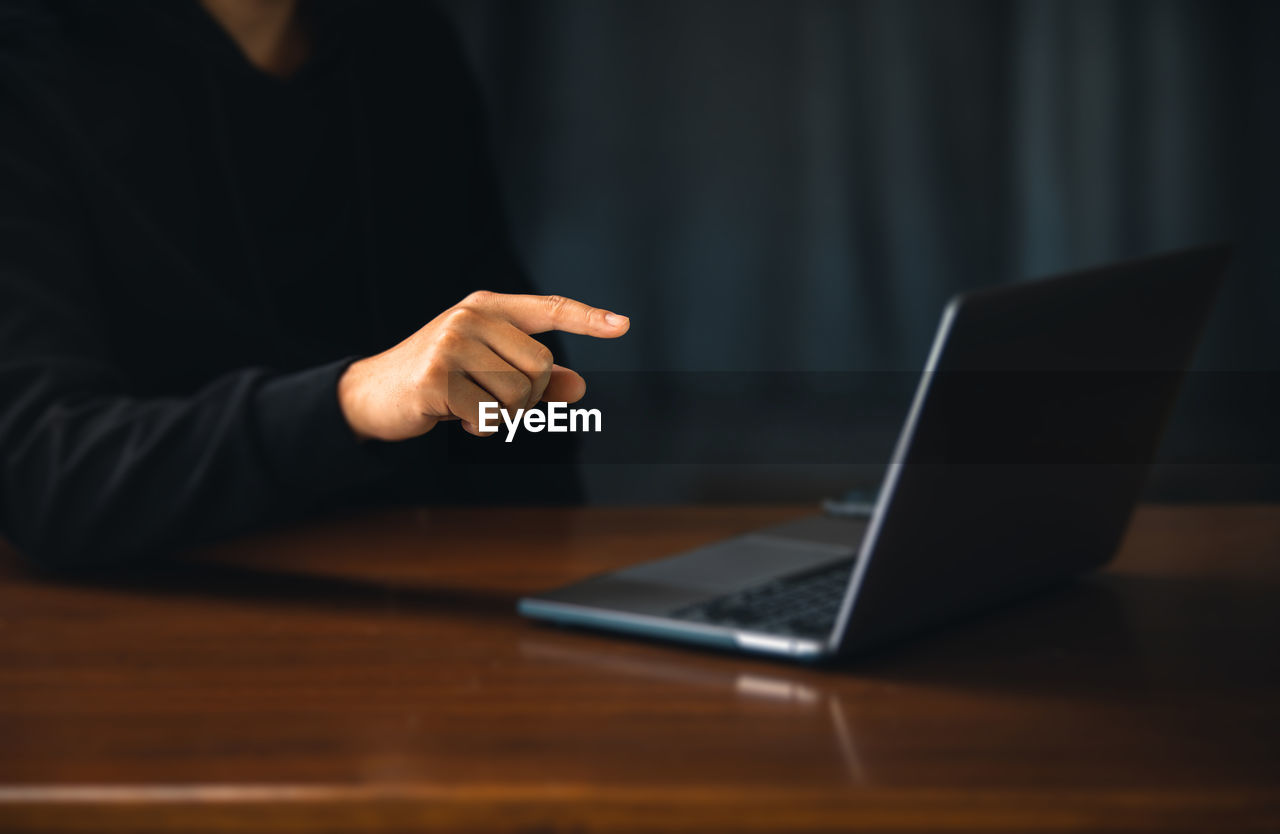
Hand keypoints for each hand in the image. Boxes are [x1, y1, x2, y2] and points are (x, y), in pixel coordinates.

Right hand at [337, 292, 628, 441]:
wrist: (373, 394)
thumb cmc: (438, 381)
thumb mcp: (487, 373)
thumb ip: (534, 380)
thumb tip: (579, 388)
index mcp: (486, 307)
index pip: (548, 309)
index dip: (586, 319)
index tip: (622, 326)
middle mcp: (471, 316)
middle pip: (540, 367)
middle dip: (526, 398)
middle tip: (491, 401)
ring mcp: (452, 343)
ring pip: (518, 394)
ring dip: (502, 416)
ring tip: (471, 407)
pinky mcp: (437, 376)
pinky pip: (488, 415)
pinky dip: (479, 427)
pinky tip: (453, 415)